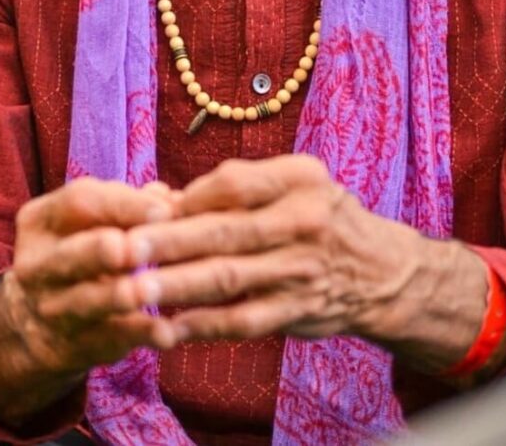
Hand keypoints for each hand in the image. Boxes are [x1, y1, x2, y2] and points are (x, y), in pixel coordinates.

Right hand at [5, 177, 181, 378]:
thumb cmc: (81, 251)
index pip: (79, 201)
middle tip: (133, 248)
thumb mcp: (90, 221)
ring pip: (85, 301)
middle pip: (70, 254)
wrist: (37, 322)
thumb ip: (129, 205)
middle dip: (100, 250)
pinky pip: (107, 339)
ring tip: (146, 292)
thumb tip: (170, 197)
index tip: (165, 210)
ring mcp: (53, 309)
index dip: (124, 204)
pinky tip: (165, 333)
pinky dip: (138, 335)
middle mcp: (38, 266)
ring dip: (117, 296)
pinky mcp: (74, 345)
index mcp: (40, 221)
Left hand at [119, 156, 488, 369]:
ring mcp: (300, 271)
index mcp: (299, 179)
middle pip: (225, 231)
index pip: (235, 184)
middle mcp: (303, 222)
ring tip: (134, 288)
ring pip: (228, 279)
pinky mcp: (296, 312)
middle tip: (123, 247)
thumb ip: (237, 187)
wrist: (381, 270)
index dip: (188, 197)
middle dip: (169, 241)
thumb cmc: (320, 216)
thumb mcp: (293, 182)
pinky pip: (243, 320)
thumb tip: (164, 198)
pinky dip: (203, 325)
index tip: (145, 206)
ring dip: (177, 285)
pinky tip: (168, 327)